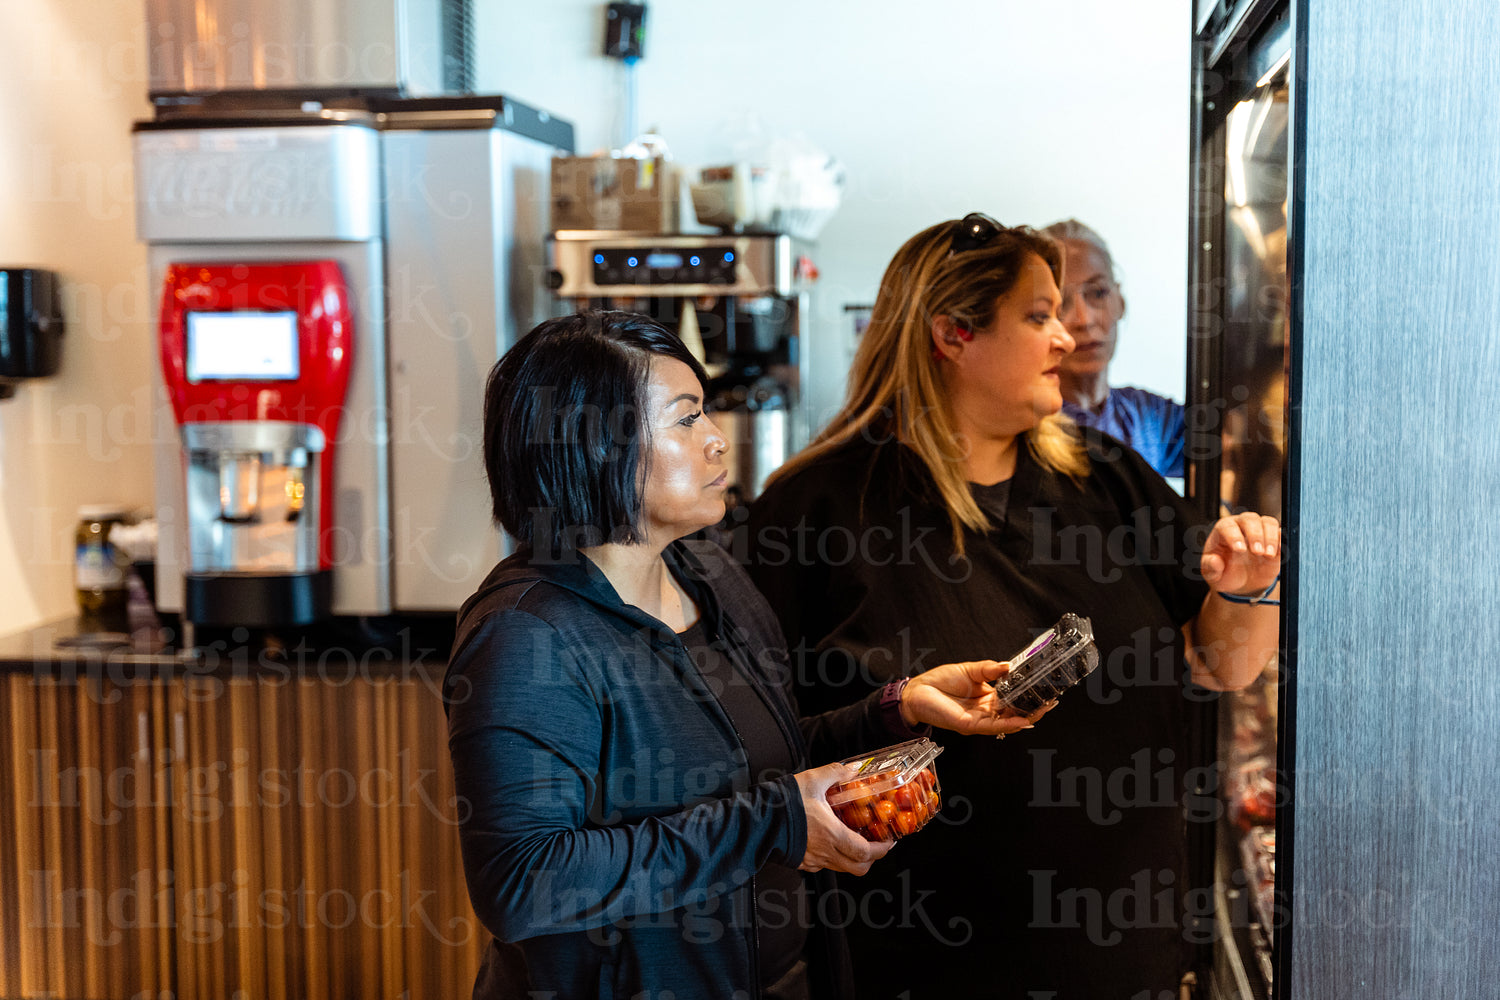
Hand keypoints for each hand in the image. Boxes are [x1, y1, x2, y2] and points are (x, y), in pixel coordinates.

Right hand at [793, 763, 893, 874]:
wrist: (757, 820)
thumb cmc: (783, 803)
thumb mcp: (813, 780)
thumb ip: (836, 773)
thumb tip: (853, 769)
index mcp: (832, 835)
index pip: (866, 852)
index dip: (881, 850)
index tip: (888, 842)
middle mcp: (825, 852)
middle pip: (858, 868)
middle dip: (871, 859)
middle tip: (876, 845)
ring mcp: (812, 860)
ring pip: (842, 868)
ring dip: (852, 858)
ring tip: (855, 842)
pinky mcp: (802, 862)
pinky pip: (824, 865)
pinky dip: (834, 857)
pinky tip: (831, 842)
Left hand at [899, 660, 1051, 736]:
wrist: (917, 691)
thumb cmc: (939, 682)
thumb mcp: (970, 670)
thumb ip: (991, 670)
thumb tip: (1010, 666)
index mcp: (987, 697)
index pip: (1013, 699)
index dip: (1029, 696)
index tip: (1045, 690)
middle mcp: (986, 711)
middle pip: (1014, 713)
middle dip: (1034, 709)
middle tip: (1051, 702)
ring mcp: (979, 719)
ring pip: (1007, 722)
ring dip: (1026, 717)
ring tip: (1043, 710)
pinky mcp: (970, 725)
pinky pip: (992, 726)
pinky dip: (1008, 724)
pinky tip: (1022, 720)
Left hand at [1201, 512, 1280, 597]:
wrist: (1242, 583)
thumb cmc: (1224, 574)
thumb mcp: (1212, 574)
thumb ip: (1210, 568)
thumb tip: (1214, 561)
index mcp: (1222, 530)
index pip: (1227, 526)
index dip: (1234, 536)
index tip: (1240, 550)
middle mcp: (1241, 526)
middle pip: (1250, 519)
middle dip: (1254, 534)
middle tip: (1257, 552)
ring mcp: (1260, 531)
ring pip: (1268, 522)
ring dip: (1270, 537)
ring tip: (1268, 554)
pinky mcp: (1275, 540)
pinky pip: (1281, 533)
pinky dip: (1282, 539)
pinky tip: (1279, 551)